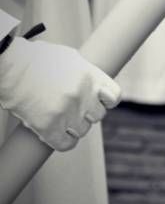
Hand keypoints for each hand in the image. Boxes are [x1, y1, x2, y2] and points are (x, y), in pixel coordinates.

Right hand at [0, 37, 121, 150]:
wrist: (10, 65)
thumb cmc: (36, 59)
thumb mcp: (71, 58)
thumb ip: (87, 73)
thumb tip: (95, 84)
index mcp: (91, 76)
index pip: (114, 97)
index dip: (107, 101)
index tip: (99, 101)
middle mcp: (83, 95)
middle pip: (98, 116)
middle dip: (87, 114)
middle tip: (74, 110)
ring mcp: (67, 112)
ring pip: (83, 130)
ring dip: (74, 127)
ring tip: (62, 119)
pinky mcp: (48, 126)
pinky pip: (66, 144)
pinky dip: (63, 142)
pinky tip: (57, 135)